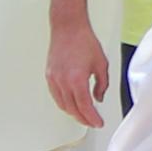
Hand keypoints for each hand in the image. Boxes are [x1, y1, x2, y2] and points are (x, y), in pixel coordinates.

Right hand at [48, 12, 115, 129]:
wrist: (68, 27)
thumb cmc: (84, 41)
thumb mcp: (101, 64)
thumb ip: (102, 84)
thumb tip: (99, 98)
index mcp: (77, 79)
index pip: (85, 107)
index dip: (92, 118)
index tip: (98, 123)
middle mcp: (63, 81)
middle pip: (73, 109)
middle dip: (84, 118)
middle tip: (93, 122)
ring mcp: (54, 79)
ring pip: (63, 105)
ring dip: (74, 113)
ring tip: (84, 115)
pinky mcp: (50, 75)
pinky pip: (56, 96)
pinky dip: (64, 104)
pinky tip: (71, 105)